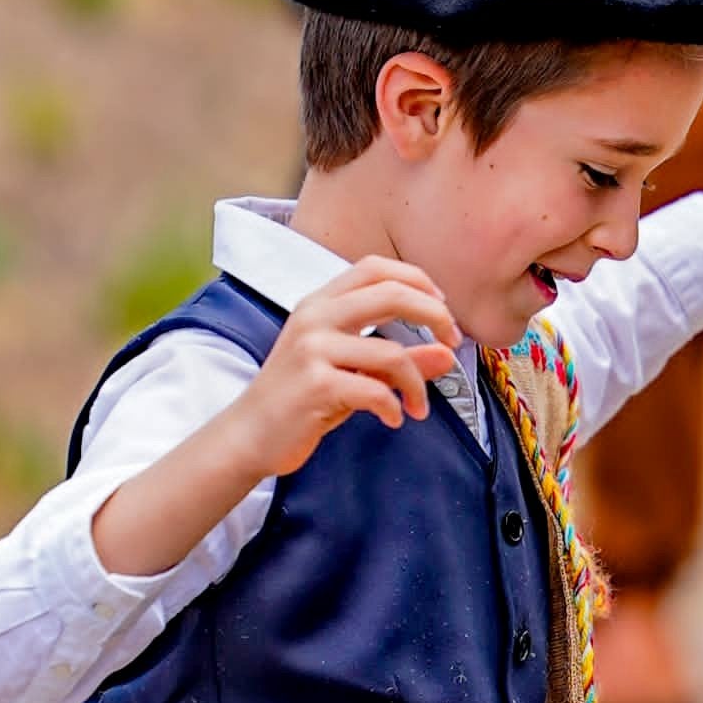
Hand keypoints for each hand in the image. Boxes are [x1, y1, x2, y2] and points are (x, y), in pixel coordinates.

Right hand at [85, 257, 459, 583]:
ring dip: (417, 384)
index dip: (417, 279)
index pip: (374, 267)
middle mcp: (315, 318)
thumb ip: (400, 358)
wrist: (250, 435)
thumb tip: (447, 352)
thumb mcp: (352, 371)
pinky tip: (394, 419)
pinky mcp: (315, 386)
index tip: (442, 308)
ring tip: (419, 406)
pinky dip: (394, 407)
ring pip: (392, 354)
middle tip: (453, 342)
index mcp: (320, 303)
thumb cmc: (303, 399)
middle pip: (390, 293)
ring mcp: (312, 350)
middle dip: (434, 315)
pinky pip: (375, 391)